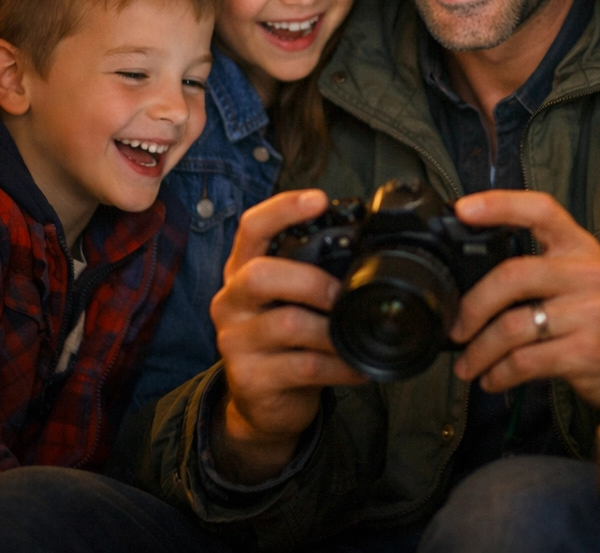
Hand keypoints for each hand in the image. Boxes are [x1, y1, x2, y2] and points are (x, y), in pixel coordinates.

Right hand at [209, 189, 365, 482]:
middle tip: (342, 294)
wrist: (262, 401)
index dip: (283, 209)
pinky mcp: (250, 379)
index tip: (318, 199)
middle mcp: (231, 301)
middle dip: (311, 280)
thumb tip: (368, 247)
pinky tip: (358, 365)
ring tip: (357, 333)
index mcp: (242, 270)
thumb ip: (313, 270)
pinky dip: (340, 365)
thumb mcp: (289, 297)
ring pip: (286, 324)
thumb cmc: (284, 337)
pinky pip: (304, 367)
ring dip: (332, 329)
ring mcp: (235, 342)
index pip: (252, 228)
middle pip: (259, 275)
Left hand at [450, 190, 599, 412]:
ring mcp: (588, 312)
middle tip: (455, 328)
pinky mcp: (585, 352)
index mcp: (578, 245)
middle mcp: (585, 273)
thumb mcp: (581, 275)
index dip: (499, 204)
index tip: (462, 209)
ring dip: (479, 351)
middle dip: (472, 306)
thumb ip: (538, 266)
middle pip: (512, 276)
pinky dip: (499, 374)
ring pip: (512, 326)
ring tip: (467, 365)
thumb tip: (471, 278)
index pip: (540, 210)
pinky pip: (525, 361)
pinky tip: (491, 379)